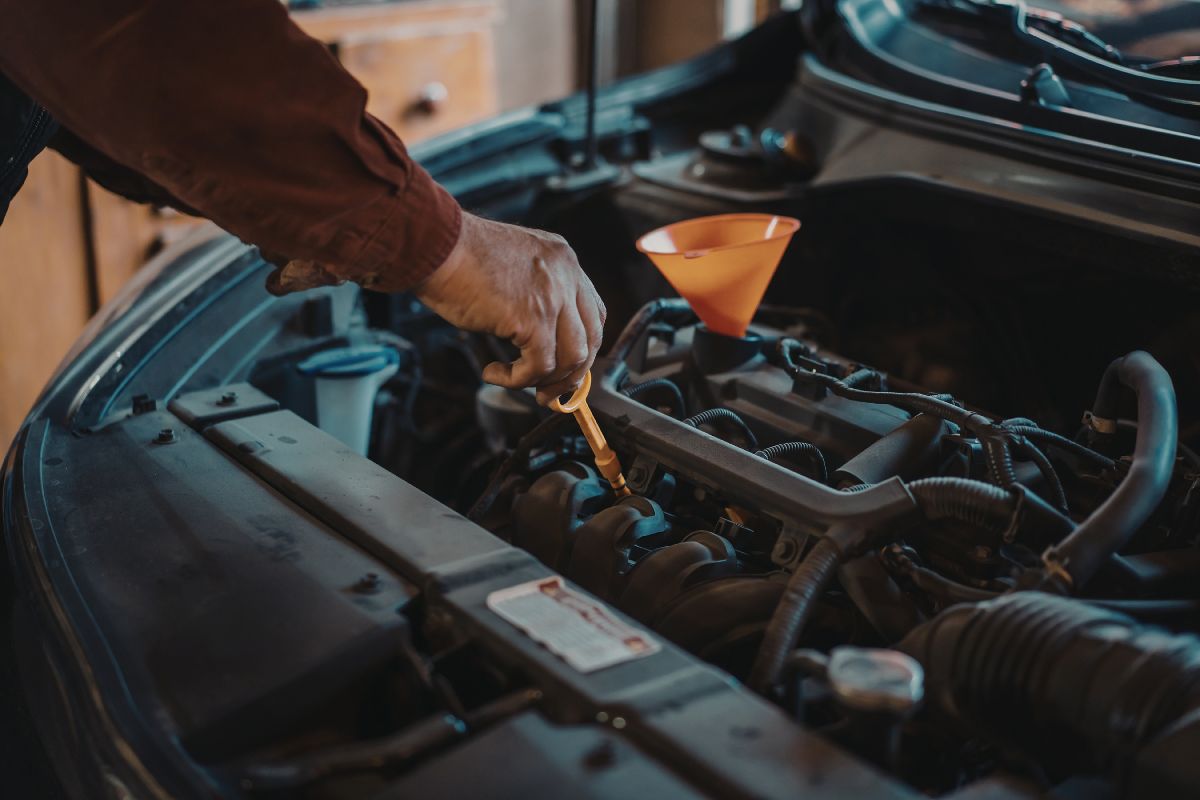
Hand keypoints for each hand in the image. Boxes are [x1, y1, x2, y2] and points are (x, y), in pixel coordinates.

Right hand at [416, 213, 605, 404]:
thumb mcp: (512, 265)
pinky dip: (518, 380)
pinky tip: (495, 373)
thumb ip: (534, 292)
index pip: (592, 312)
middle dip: (572, 373)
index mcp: (563, 260)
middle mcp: (566, 275)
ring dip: (548, 381)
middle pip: (590, 338)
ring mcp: (553, 296)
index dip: (583, 345)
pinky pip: (539, 366)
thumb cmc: (458, 255)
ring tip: (521, 384)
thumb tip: (535, 337)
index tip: (567, 366)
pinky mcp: (533, 319)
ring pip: (572, 357)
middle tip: (549, 391)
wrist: (435, 244)